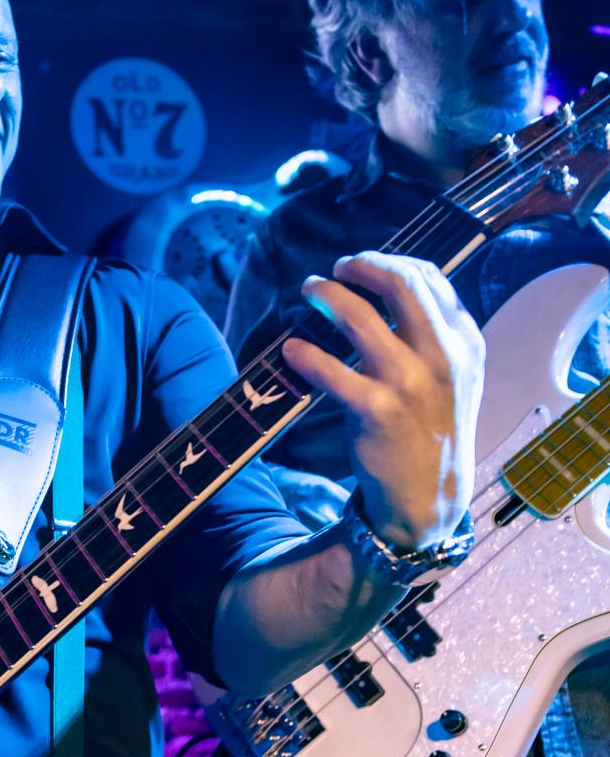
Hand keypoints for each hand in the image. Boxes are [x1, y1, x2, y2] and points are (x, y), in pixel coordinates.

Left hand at [281, 252, 483, 548]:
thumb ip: (435, 334)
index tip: (362, 265)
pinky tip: (291, 349)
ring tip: (309, 289)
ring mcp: (410, 384)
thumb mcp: (456, 377)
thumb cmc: (432, 428)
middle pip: (401, 284)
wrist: (430, 494)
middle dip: (362, 266)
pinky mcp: (378, 412)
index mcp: (464, 342)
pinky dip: (306, 354)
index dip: (390, 261)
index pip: (430, 279)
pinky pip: (332, 372)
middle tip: (336, 269)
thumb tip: (396, 286)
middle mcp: (443, 357)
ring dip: (327, 296)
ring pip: (361, 319)